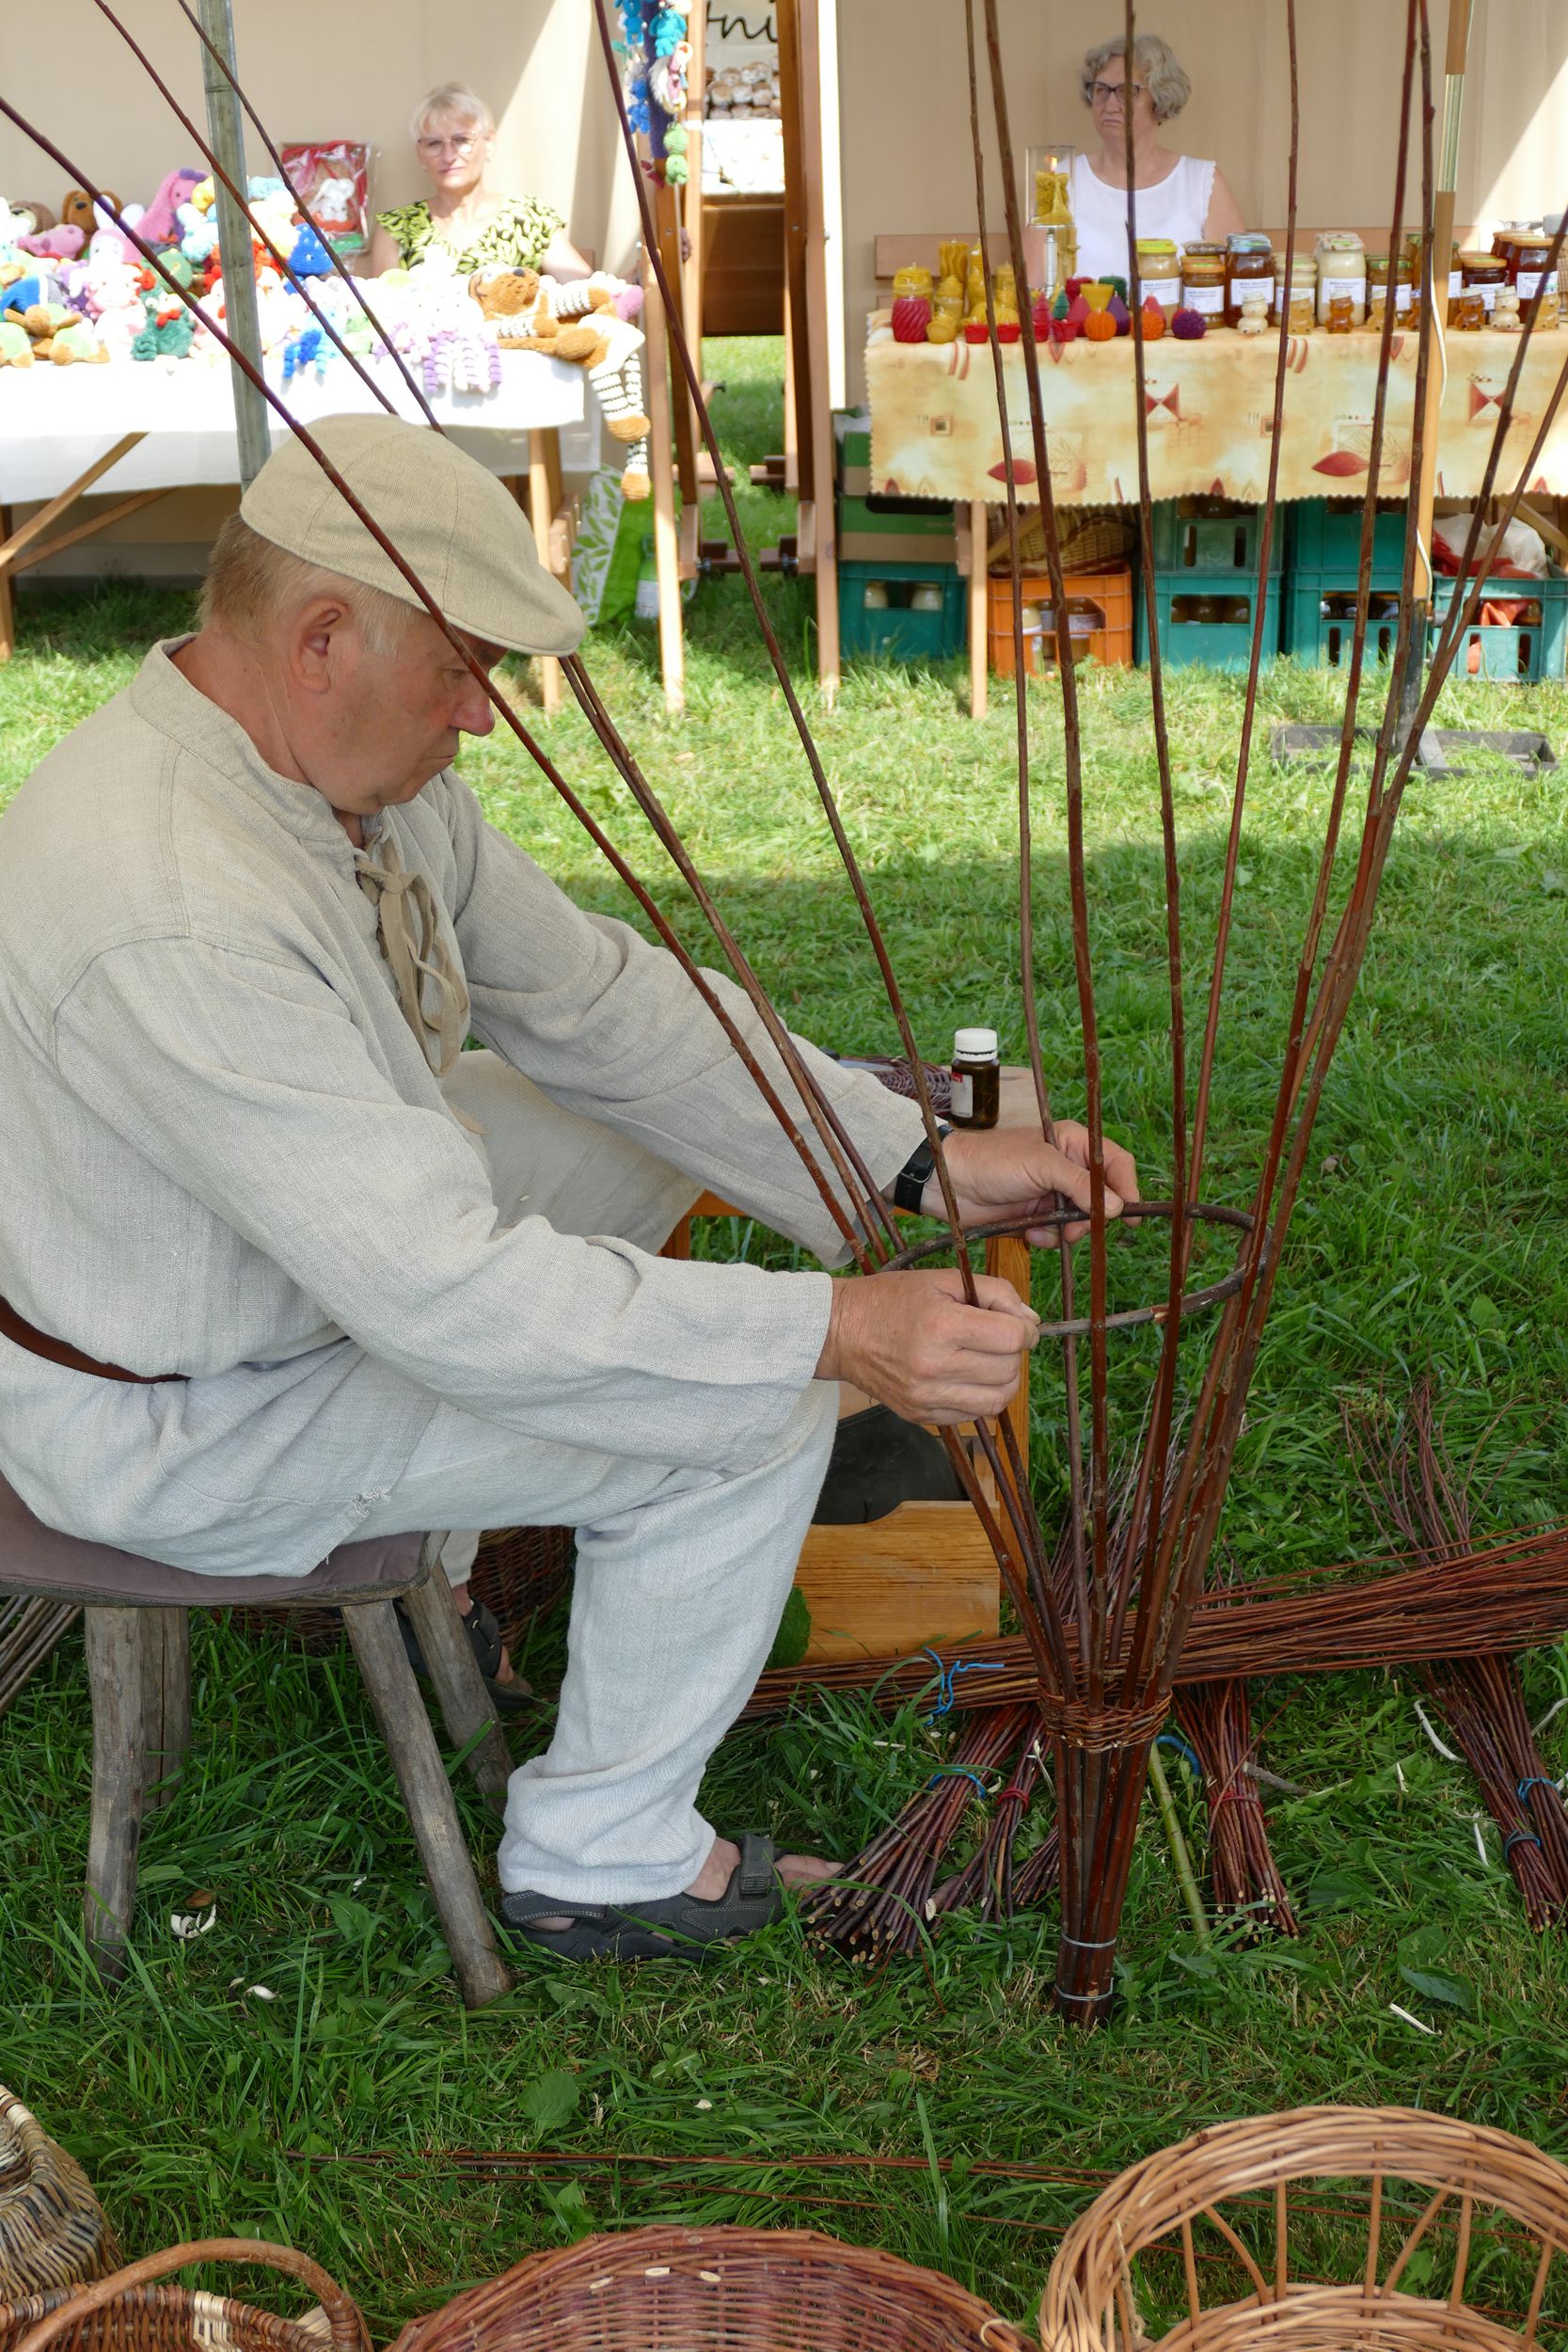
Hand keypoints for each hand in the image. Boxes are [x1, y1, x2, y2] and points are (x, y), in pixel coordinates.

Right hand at [814, 1266, 1039, 1424]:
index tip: (1016, 1323)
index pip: (1012, 1338)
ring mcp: (926, 1397)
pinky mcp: (920, 1416)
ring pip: (997, 1400)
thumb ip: (994, 1293)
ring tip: (986, 1360)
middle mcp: (934, 1367)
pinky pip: (972, 1415)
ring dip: (1002, 1380)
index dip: (1024, 1329)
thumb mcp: (941, 1280)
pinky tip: (965, 1377)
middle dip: (1012, 1352)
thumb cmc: (890, 1300)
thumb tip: (1032, 1321)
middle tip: (996, 1338)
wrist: (839, 1333)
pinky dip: (979, 1397)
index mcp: (941, 1326)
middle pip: (1008, 1370)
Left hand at [921, 1120, 1138, 1246]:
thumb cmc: (993, 1161)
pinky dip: (1046, 1237)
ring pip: (1081, 1221)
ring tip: (1045, 1228)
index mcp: (1072, 1143)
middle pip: (1102, 1198)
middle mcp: (1066, 1167)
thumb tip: (1117, 1207)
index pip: (1114, 1163)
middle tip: (1077, 1228)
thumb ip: (1081, 1184)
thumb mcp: (1041, 1166)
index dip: (1127, 1187)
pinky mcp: (1036, 1216)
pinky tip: (1027, 1231)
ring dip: (1066, 1231)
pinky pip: (1057, 1234)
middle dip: (1091, 1218)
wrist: (950, 1183)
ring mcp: (1052, 1193)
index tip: (1130, 1215)